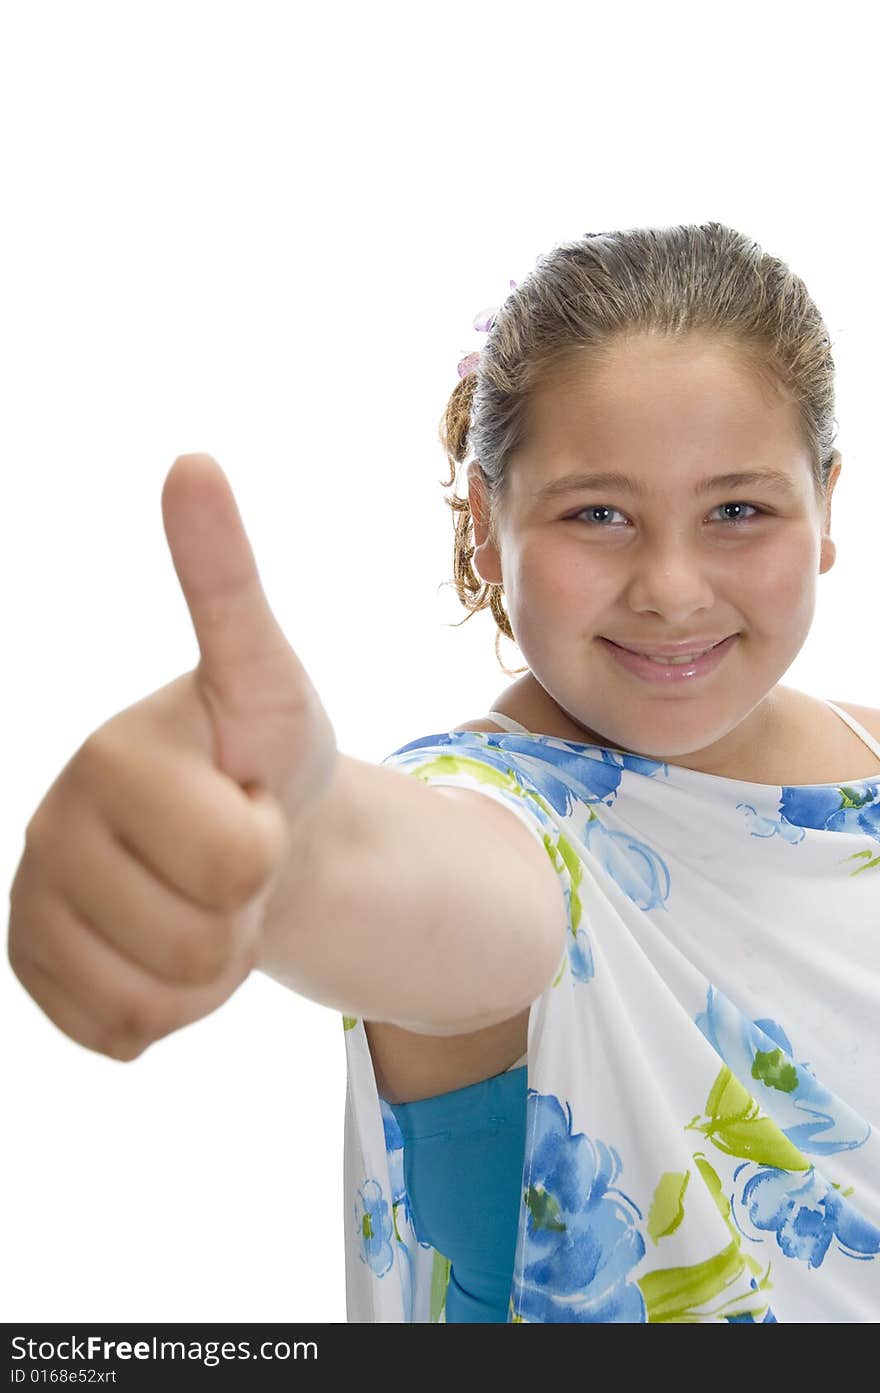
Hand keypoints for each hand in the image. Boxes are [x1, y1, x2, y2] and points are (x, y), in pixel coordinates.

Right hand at [7, 453, 337, 1059]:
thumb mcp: (267, 673)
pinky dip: (168, 1010)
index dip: (268, 844)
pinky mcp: (34, 969)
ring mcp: (31, 904)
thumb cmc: (263, 751)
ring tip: (204, 900)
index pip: (235, 859)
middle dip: (242, 909)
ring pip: (154, 1001)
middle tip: (233, 858)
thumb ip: (227, 585)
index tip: (246, 798)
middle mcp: (47, 828)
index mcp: (108, 756)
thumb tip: (191, 461)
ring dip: (209, 965)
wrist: (246, 831)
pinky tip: (165, 945)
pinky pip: (116, 1034)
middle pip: (199, 940)